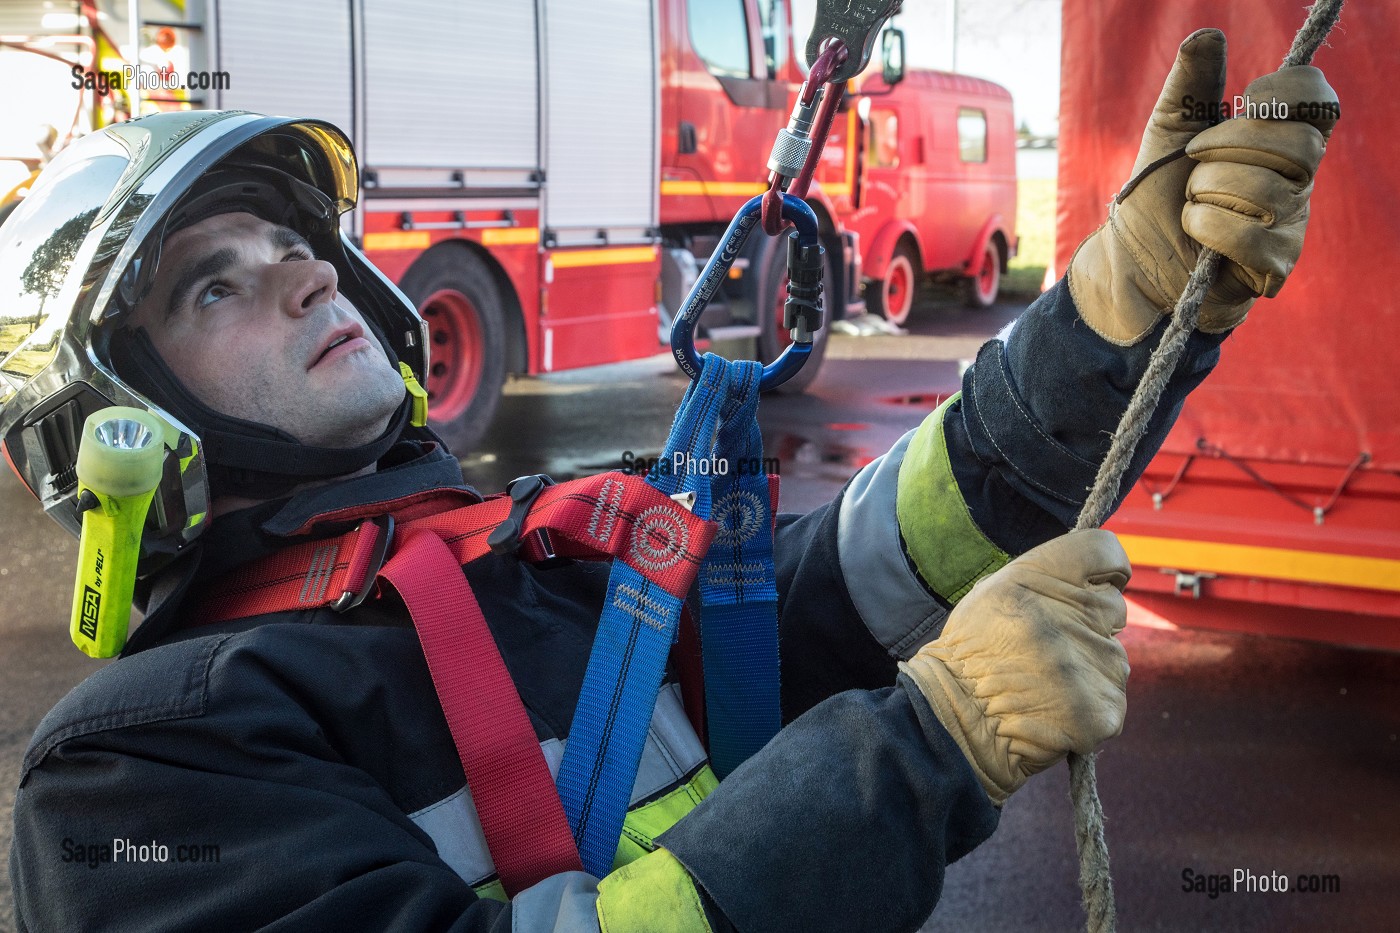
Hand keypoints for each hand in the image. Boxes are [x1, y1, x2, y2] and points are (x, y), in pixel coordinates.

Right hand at [900, 530, 1130, 803]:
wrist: (954, 721)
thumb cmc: (972, 654)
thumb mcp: (993, 593)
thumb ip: (1045, 577)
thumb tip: (1094, 578)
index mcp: (1037, 577)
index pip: (1103, 550)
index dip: (1108, 569)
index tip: (1100, 584)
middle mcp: (1070, 614)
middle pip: (1113, 607)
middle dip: (1090, 625)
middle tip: (1049, 650)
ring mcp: (1091, 662)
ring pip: (1113, 658)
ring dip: (1089, 670)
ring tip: (1044, 685)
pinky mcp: (1103, 706)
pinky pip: (1110, 699)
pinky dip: (1088, 708)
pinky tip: (1053, 711)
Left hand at [1068, 28, 1338, 343]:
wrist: (1132, 261)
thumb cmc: (1156, 198)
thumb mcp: (1167, 134)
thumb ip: (1191, 86)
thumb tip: (1207, 36)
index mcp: (1279, 143)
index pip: (1318, 105)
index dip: (1291, 94)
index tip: (1249, 97)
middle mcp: (1297, 180)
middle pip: (1295, 145)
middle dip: (1227, 148)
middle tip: (1194, 164)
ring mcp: (1292, 223)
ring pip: (1263, 190)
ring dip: (1207, 194)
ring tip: (1192, 207)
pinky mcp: (1276, 263)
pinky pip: (1247, 234)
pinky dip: (1206, 229)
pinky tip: (1197, 238)